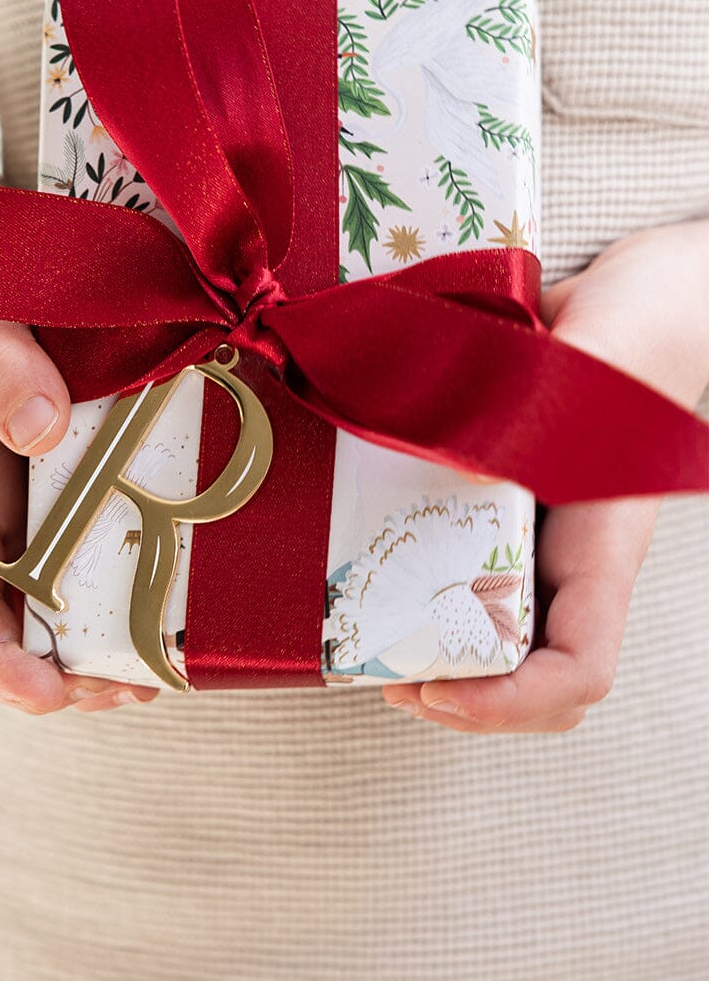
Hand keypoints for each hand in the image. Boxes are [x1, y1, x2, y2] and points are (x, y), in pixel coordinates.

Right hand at [0, 311, 161, 713]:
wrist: (30, 270)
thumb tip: (41, 429)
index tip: (46, 691)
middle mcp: (12, 517)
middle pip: (12, 636)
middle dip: (60, 680)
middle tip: (131, 684)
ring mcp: (65, 515)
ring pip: (70, 622)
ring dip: (107, 662)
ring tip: (166, 669)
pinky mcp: (117, 498)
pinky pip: (124, 572)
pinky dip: (148, 611)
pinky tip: (192, 618)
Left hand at [383, 218, 708, 732]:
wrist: (629, 307)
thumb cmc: (622, 345)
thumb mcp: (576, 380)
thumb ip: (527, 426)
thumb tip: (465, 477)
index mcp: (603, 550)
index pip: (580, 670)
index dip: (511, 703)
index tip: (435, 692)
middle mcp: (573, 561)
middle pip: (540, 677)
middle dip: (469, 699)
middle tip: (388, 679)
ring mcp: (541, 543)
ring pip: (509, 641)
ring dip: (449, 663)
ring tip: (381, 653)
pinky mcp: (507, 514)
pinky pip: (477, 584)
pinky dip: (434, 604)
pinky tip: (384, 585)